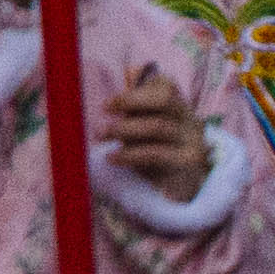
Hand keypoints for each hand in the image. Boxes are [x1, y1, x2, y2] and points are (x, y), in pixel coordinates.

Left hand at [101, 63, 209, 203]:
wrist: (178, 186)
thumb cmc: (149, 147)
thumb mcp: (139, 126)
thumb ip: (125, 114)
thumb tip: (81, 108)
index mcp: (179, 105)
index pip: (164, 87)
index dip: (132, 94)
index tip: (105, 106)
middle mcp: (191, 119)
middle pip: (164, 100)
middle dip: (128, 103)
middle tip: (101, 115)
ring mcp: (193, 140)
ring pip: (158, 125)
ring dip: (125, 129)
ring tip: (100, 135)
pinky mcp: (188, 161)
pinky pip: (157, 153)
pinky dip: (130, 154)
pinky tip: (112, 157)